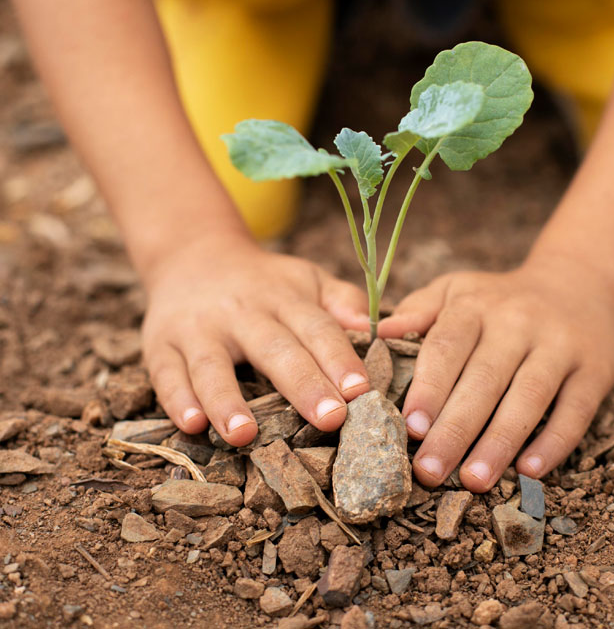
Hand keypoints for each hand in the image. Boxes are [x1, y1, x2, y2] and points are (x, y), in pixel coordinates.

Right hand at [141, 230, 370, 445]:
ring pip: (212, 364)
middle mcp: (242, 312)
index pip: (316, 328)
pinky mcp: (161, 344)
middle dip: (302, 384)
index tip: (360, 391)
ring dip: (227, 400)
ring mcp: (198, 328)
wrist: (193, 256)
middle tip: (330, 419)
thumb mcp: (305, 279)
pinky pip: (167, 373)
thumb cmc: (264, 282)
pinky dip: (177, 399)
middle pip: (274, 349)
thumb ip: (341, 300)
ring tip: (244, 435)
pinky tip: (191, 424)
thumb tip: (374, 328)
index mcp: (284, 298)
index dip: (338, 358)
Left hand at [378, 256, 613, 490]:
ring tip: (474, 481)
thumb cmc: (498, 299)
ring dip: (500, 443)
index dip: (429, 387)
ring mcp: (560, 345)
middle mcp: (518, 321)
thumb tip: (378, 332)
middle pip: (484, 379)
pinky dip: (555, 442)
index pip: (447, 346)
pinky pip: (576, 410)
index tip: (409, 427)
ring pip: (529, 397)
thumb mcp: (457, 289)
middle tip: (429, 472)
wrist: (575, 284)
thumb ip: (419, 309)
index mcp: (476, 305)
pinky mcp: (595, 369)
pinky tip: (530, 471)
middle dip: (455, 429)